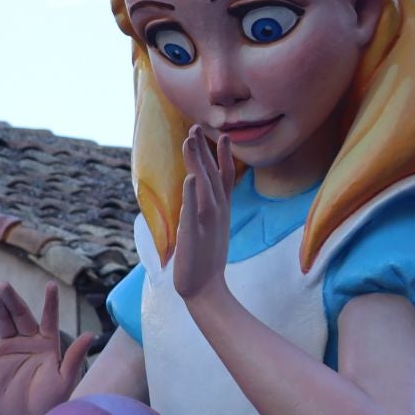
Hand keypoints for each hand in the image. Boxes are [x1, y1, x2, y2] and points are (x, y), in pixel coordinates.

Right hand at [0, 281, 94, 414]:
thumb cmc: (51, 401)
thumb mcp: (65, 379)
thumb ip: (74, 357)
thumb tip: (91, 334)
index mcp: (48, 343)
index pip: (49, 318)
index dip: (50, 303)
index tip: (51, 286)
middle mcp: (28, 340)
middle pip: (20, 315)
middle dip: (12, 300)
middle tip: (4, 285)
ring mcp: (8, 346)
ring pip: (2, 320)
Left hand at [173, 127, 234, 306]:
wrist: (205, 288)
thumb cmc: (205, 260)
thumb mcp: (211, 230)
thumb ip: (209, 210)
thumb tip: (204, 196)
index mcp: (220, 210)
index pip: (225, 178)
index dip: (225, 156)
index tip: (223, 135)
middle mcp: (216, 212)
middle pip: (213, 175)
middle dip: (206, 150)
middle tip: (197, 126)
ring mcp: (207, 222)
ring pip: (204, 186)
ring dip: (198, 163)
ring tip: (190, 140)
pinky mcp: (195, 233)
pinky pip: (194, 211)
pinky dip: (193, 195)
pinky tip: (190, 179)